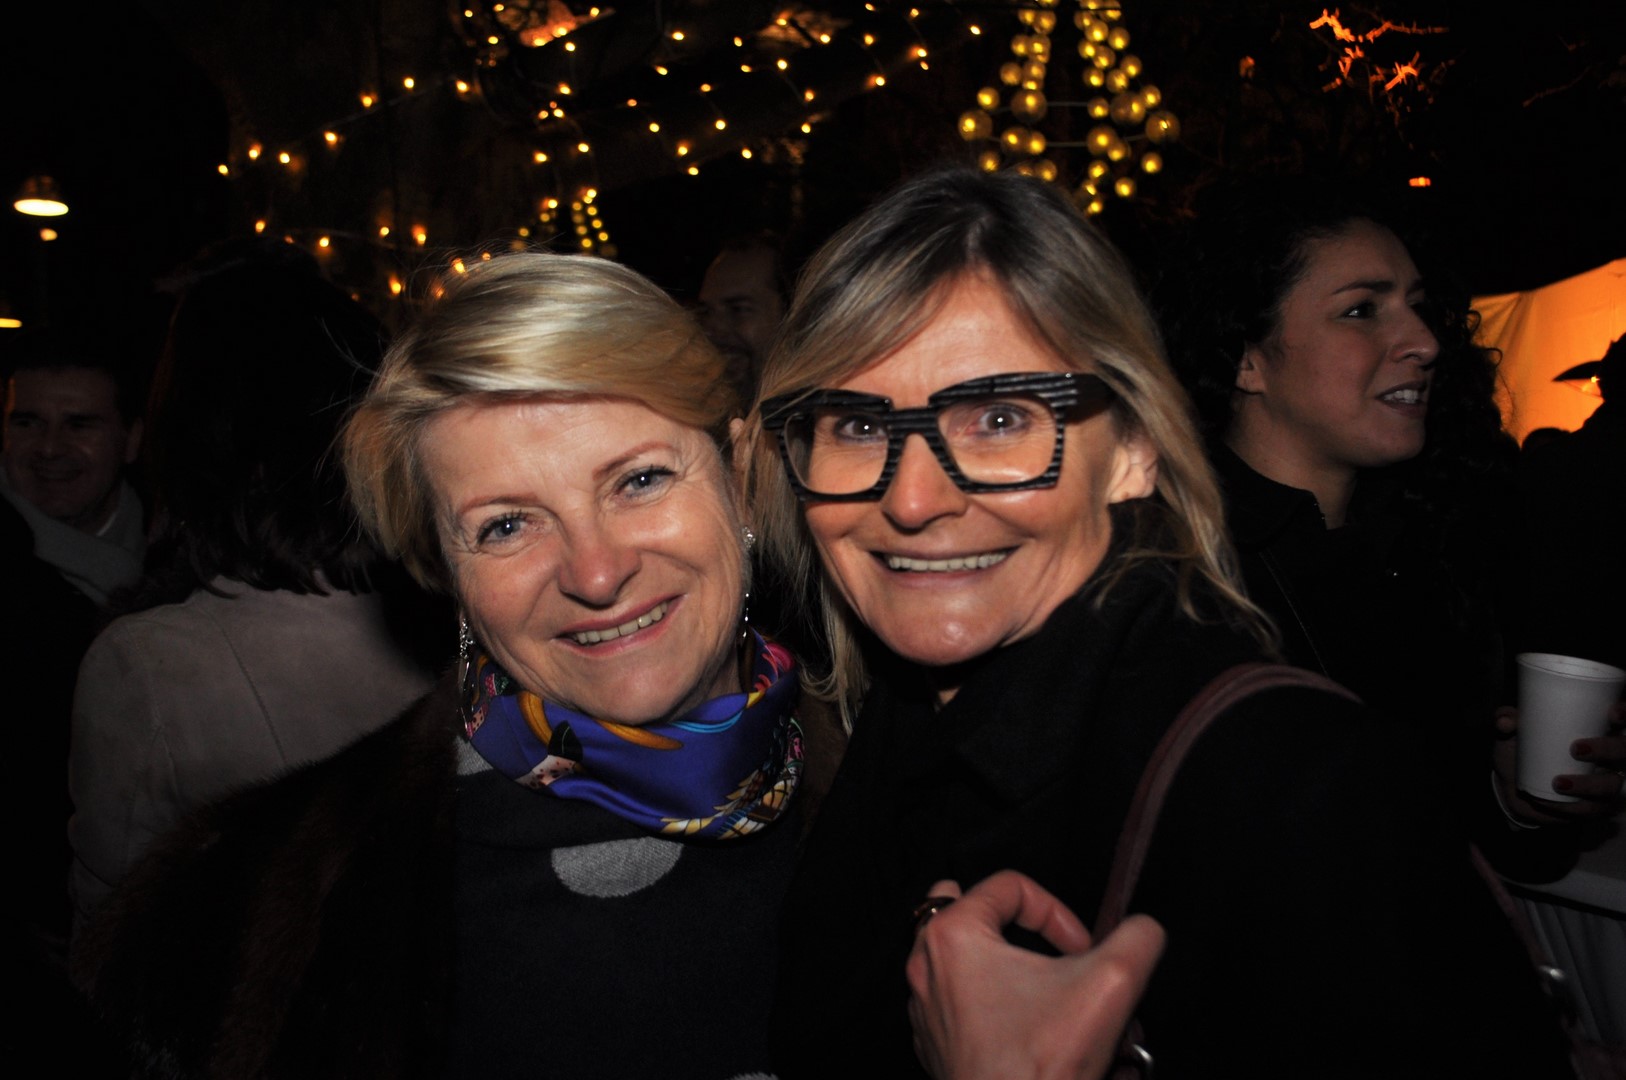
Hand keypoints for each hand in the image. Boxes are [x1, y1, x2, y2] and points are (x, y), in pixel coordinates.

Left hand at [906, 870, 1165, 1079]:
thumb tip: (1144, 928)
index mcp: (953, 935)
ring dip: (1000, 962)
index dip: (1058, 911)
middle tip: (1042, 945)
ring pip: (956, 957)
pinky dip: (988, 1002)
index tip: (1084, 951)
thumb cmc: (1045, 1063)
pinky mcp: (935, 1045)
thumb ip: (1138, 937)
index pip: (1009, 886)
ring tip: (1041, 987)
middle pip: (961, 907)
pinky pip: (954, 1001)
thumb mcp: (1112, 983)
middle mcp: (925, 966)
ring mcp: (924, 1009)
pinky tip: (1025, 1026)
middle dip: (1008, 920)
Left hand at [1493, 703, 1625, 823]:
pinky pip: (1594, 811)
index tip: (1612, 714)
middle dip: (1607, 750)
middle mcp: (1608, 756)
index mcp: (1596, 728)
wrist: (1513, 783)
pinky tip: (1551, 804)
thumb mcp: (1512, 732)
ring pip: (1613, 786)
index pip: (1621, 718)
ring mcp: (1604, 782)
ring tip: (1558, 783)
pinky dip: (1572, 808)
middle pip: (1624, 752)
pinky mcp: (1594, 806)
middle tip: (1576, 749)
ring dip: (1589, 785)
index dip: (1625, 715)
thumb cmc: (1521, 748)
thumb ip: (1506, 720)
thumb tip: (1506, 722)